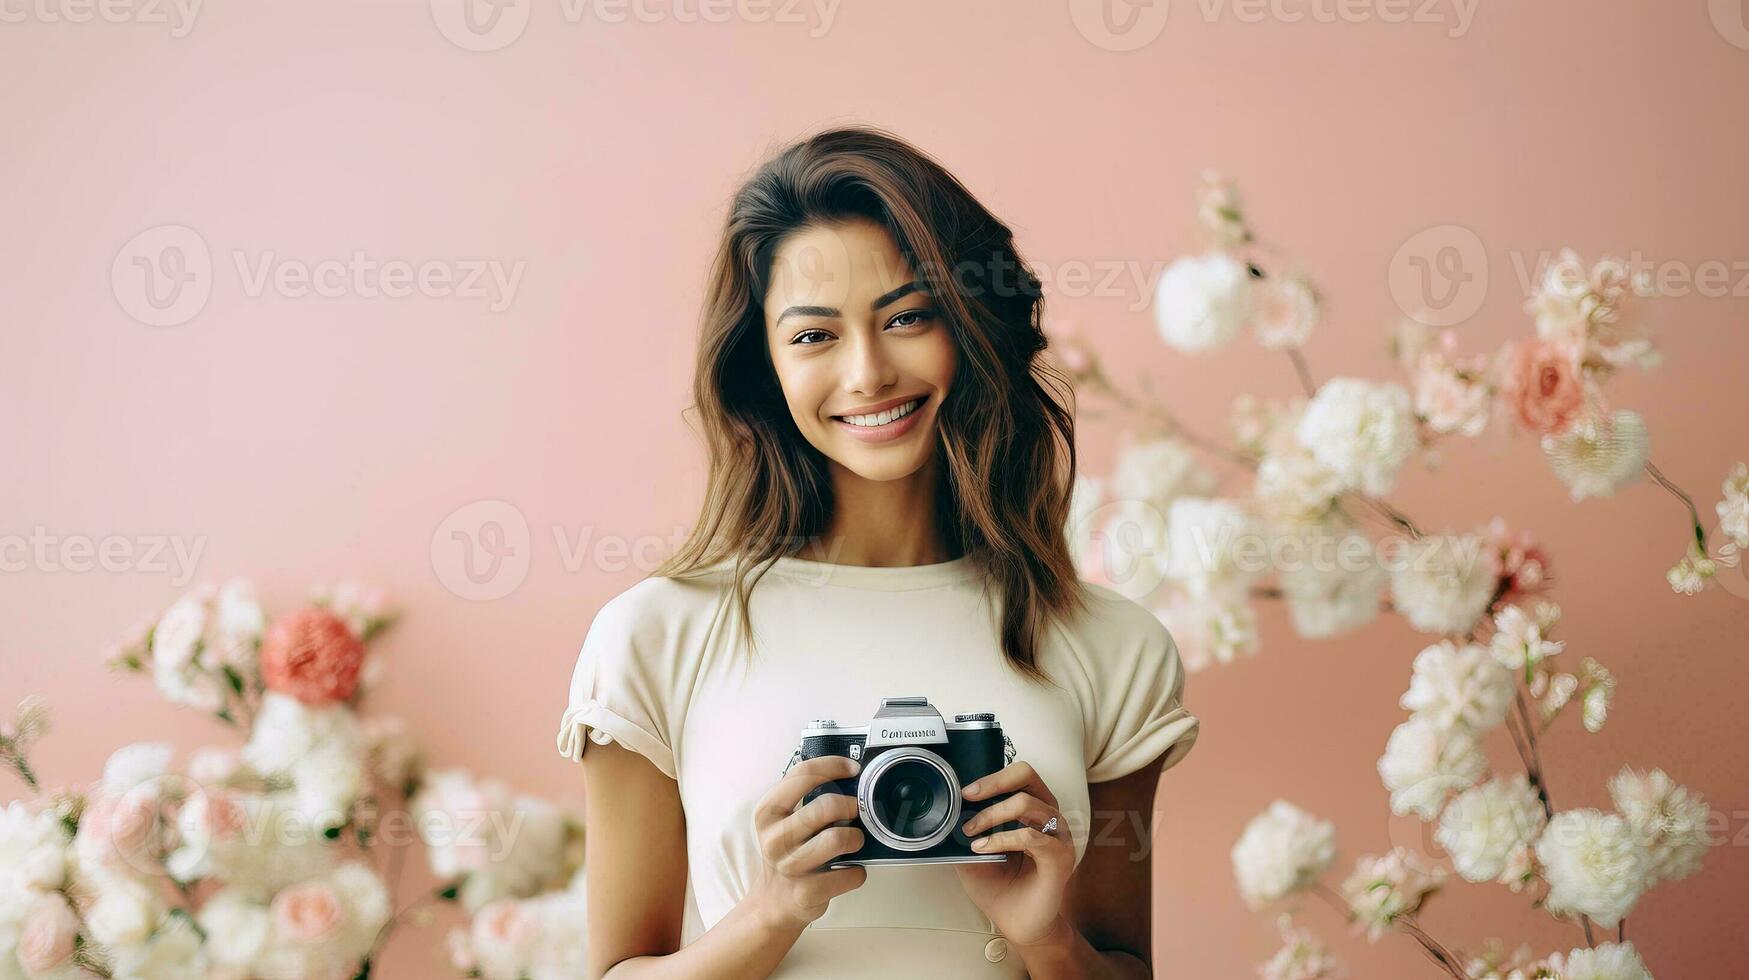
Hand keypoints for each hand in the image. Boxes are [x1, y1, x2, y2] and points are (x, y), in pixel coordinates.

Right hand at [748, 755, 868, 929]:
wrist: (774, 902)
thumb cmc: (789, 852)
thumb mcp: (784, 819)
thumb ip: (806, 797)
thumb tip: (848, 776)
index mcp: (768, 812)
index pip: (802, 774)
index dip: (833, 766)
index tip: (853, 768)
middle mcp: (774, 838)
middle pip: (827, 806)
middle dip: (850, 806)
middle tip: (854, 812)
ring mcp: (789, 867)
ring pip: (838, 839)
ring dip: (856, 838)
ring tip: (853, 842)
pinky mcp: (806, 893)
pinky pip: (848, 875)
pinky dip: (857, 872)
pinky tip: (849, 870)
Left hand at [952, 760, 1074, 946]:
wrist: (1017, 923)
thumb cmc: (1000, 887)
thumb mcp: (972, 853)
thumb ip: (965, 830)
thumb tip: (942, 812)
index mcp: (1034, 810)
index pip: (1019, 775)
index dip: (991, 777)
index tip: (964, 791)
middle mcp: (1049, 816)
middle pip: (1027, 775)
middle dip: (993, 782)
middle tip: (967, 797)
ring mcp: (1058, 836)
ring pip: (1027, 804)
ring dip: (992, 814)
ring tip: (970, 831)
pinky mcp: (1060, 858)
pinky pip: (1031, 836)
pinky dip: (1002, 838)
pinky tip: (983, 847)